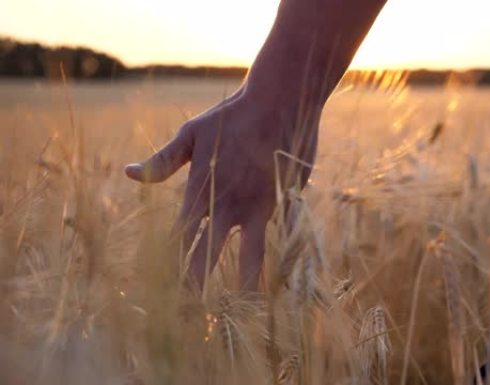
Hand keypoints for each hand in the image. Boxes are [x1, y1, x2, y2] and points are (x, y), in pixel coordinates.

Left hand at [125, 90, 317, 291]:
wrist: (277, 100)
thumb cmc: (231, 116)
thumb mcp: (191, 134)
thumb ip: (163, 161)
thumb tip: (128, 174)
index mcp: (201, 191)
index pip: (181, 238)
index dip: (171, 266)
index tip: (163, 294)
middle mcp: (228, 204)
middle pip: (209, 253)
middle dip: (198, 286)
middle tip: (191, 319)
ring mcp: (260, 205)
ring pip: (252, 254)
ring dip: (245, 283)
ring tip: (243, 310)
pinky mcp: (286, 201)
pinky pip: (283, 235)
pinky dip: (285, 258)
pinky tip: (287, 282)